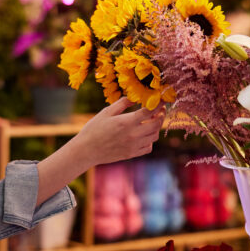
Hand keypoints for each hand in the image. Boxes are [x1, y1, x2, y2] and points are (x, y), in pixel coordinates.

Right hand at [34, 98, 164, 205]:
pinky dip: (150, 140)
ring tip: (151, 121)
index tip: (162, 100)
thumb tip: (134, 96)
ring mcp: (134, 145)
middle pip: (156, 124)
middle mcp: (133, 134)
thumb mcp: (106, 112)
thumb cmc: (94, 129)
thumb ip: (122, 103)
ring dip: (156, 127)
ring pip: (154, 136)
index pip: (150, 111)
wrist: (87, 150)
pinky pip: (148, 147)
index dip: (158, 104)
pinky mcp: (132, 154)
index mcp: (127, 122)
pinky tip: (144, 134)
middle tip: (160, 110)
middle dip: (161, 115)